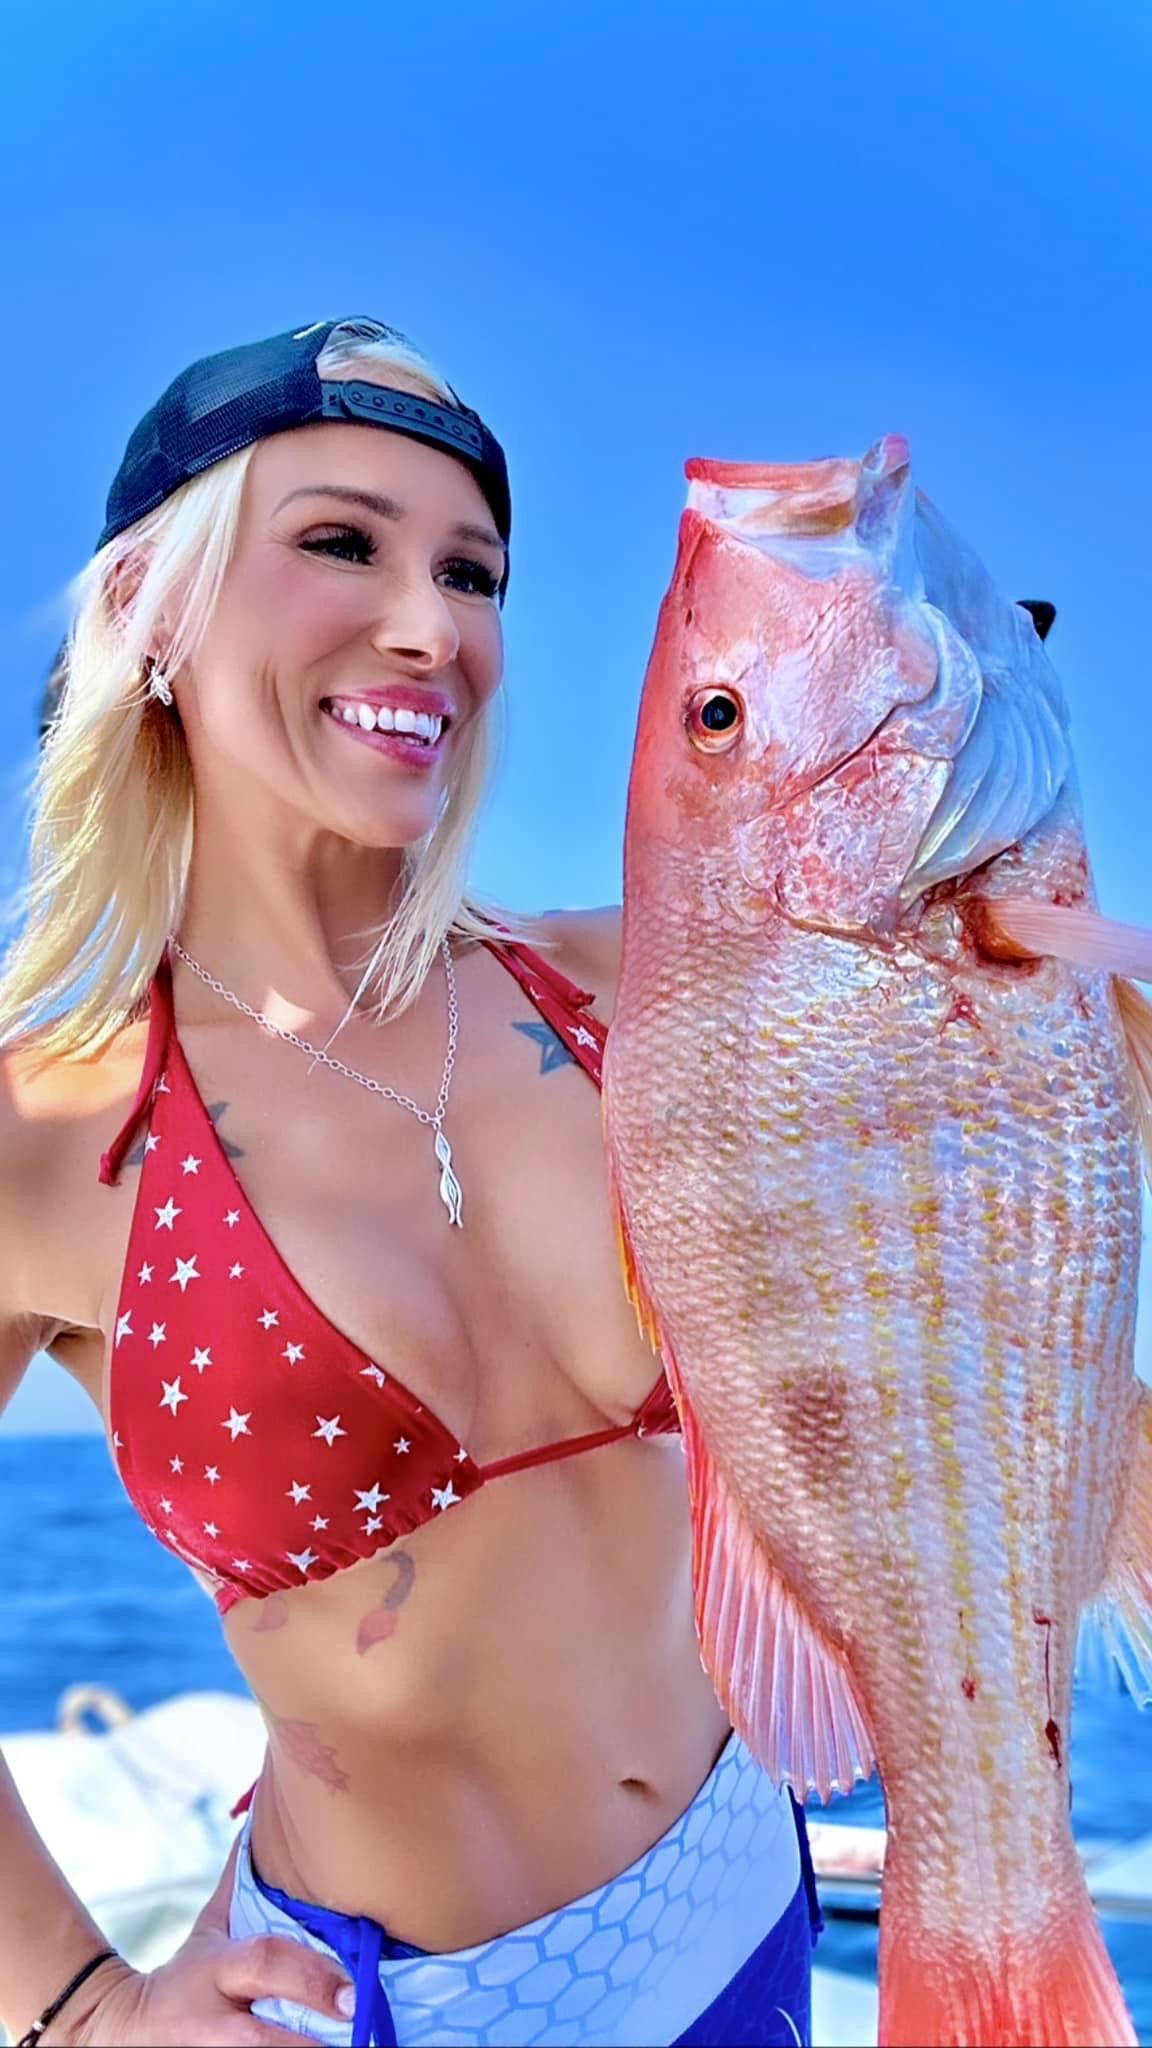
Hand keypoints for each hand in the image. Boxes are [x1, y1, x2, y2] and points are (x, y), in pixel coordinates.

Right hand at [46, 1840, 354, 2044]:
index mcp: (219, 1969)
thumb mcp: (210, 1929)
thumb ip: (244, 1883)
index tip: (355, 1993)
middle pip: (262, 2038)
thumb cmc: (187, 1975)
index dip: (312, 1978)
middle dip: (311, 2044)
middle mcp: (214, 2020)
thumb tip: (268, 1808)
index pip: (266, 1963)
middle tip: (361, 2037)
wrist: (119, 2030)